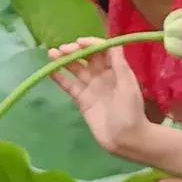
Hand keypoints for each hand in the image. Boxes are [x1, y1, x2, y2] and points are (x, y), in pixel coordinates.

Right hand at [48, 37, 149, 156]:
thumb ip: (119, 64)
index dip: (90, 44)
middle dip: (74, 51)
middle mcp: (103, 76)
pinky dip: (60, 78)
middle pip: (86, 58)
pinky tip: (50, 71)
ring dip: (64, 60)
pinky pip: (69, 86)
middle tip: (62, 49)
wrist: (126, 139)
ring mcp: (91, 88)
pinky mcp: (82, 100)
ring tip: (51, 53)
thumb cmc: (131, 111)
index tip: (79, 43)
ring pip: (76, 69)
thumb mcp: (128, 85)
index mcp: (116, 69)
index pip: (102, 50)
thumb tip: (113, 42)